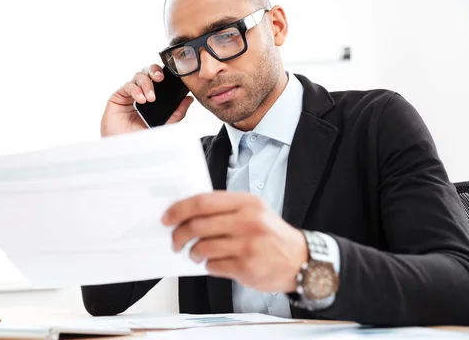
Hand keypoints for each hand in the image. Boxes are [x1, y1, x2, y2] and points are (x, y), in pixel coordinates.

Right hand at [100, 64, 194, 136]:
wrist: (127, 150)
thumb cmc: (143, 140)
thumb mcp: (165, 126)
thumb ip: (177, 113)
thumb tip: (189, 99)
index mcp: (152, 98)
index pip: (158, 80)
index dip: (163, 74)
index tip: (172, 78)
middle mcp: (141, 94)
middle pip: (147, 72)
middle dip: (154, 71)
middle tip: (160, 79)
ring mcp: (129, 95)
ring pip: (138, 76)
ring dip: (146, 84)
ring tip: (150, 99)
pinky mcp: (118, 98)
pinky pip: (127, 86)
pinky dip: (135, 90)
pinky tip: (140, 100)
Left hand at [162, 191, 307, 292]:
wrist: (301, 261)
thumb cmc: (272, 235)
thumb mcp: (254, 212)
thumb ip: (225, 210)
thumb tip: (188, 214)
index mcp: (246, 203)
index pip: (203, 202)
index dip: (179, 210)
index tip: (167, 218)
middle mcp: (247, 221)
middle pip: (198, 225)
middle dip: (179, 235)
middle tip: (175, 241)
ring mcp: (247, 245)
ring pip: (202, 247)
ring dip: (192, 253)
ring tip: (195, 254)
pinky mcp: (246, 267)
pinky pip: (213, 266)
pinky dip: (207, 266)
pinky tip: (213, 263)